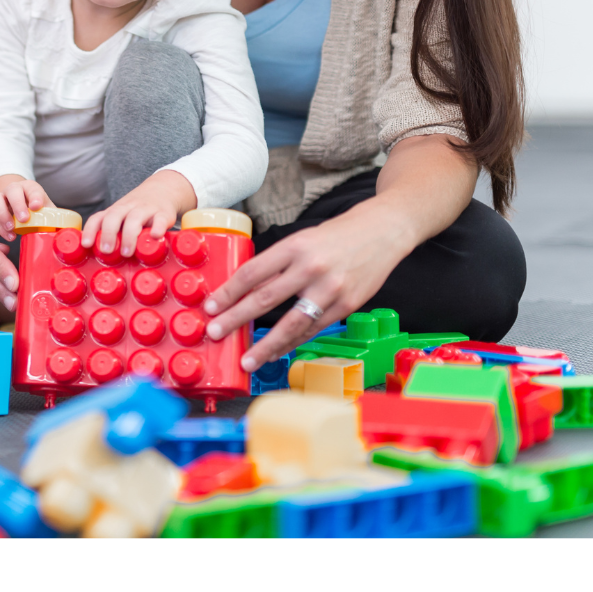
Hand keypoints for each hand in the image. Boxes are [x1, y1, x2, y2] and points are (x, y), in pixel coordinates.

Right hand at [0, 176, 53, 241]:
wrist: (21, 212)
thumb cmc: (37, 213)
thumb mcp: (47, 213)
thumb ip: (56, 220)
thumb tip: (68, 235)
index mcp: (30, 188)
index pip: (32, 188)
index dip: (34, 196)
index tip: (37, 207)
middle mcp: (13, 191)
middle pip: (11, 190)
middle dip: (17, 204)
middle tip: (24, 219)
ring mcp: (0, 201)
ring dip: (2, 215)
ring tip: (12, 229)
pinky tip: (7, 238)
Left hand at [82, 170, 197, 257]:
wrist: (164, 188)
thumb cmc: (139, 210)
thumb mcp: (123, 217)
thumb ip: (113, 232)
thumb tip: (99, 258)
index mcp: (116, 210)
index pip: (99, 217)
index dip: (91, 230)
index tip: (86, 244)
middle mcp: (128, 208)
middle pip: (114, 216)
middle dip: (108, 234)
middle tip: (107, 251)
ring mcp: (146, 209)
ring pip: (135, 218)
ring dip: (129, 236)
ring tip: (127, 253)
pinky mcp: (164, 213)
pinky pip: (160, 219)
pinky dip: (157, 227)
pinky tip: (155, 236)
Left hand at [203, 199, 408, 370]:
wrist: (382, 232)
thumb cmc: (336, 236)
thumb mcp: (302, 240)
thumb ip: (279, 264)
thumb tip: (247, 290)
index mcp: (294, 246)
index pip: (252, 272)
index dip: (228, 292)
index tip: (210, 307)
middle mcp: (311, 267)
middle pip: (264, 298)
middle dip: (235, 319)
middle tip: (215, 333)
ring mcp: (331, 289)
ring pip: (291, 324)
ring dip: (265, 345)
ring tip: (247, 359)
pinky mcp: (347, 306)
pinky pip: (314, 330)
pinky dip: (292, 343)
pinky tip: (277, 352)